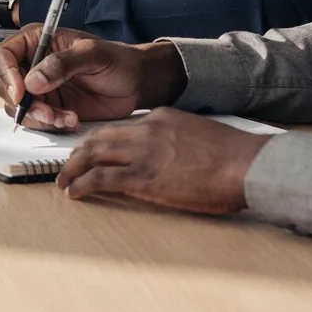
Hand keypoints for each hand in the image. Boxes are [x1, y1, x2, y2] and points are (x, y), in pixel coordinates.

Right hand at [0, 28, 186, 130]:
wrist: (136, 83)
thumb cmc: (117, 60)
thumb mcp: (92, 54)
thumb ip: (62, 63)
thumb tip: (33, 81)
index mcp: (36, 42)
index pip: (3, 55)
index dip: (6, 74)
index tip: (21, 92)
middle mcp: (31, 65)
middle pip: (5, 85)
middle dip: (23, 103)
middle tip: (47, 111)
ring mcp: (39, 89)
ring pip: (17, 107)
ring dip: (39, 117)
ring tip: (66, 117)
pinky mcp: (49, 108)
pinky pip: (36, 121)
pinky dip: (51, 125)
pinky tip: (72, 120)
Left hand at [56, 107, 272, 212]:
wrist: (248, 165)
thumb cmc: (237, 156)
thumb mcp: (202, 135)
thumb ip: (180, 139)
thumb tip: (173, 155)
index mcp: (162, 118)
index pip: (122, 127)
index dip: (103, 141)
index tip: (95, 151)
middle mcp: (145, 131)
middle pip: (99, 137)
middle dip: (79, 151)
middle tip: (69, 164)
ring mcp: (141, 154)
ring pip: (92, 155)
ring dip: (72, 168)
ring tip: (63, 180)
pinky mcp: (141, 179)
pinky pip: (100, 179)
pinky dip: (81, 185)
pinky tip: (74, 193)